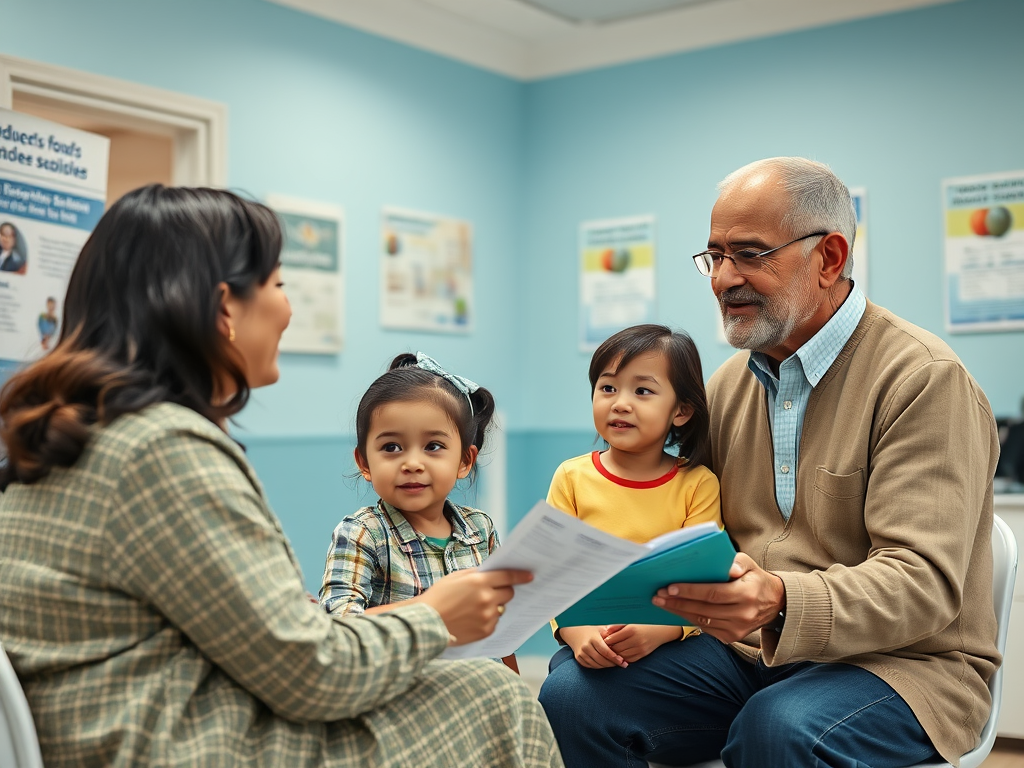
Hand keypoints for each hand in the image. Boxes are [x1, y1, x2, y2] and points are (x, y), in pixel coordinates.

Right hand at [414, 568, 530, 645]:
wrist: (426, 622)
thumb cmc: (438, 597)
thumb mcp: (456, 577)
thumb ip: (476, 574)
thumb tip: (493, 573)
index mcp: (478, 581)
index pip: (507, 576)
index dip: (520, 575)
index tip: (530, 575)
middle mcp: (486, 598)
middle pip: (508, 592)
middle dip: (504, 590)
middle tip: (495, 591)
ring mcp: (487, 616)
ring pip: (502, 607)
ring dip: (494, 605)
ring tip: (476, 607)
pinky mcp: (485, 631)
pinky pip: (495, 621)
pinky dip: (488, 618)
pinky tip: (473, 618)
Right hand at [559, 625, 626, 668]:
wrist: (574, 632)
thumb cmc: (592, 630)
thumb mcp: (601, 628)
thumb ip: (612, 632)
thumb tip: (625, 632)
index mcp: (593, 638)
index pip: (606, 652)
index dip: (615, 658)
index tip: (623, 661)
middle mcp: (586, 646)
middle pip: (602, 660)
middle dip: (613, 664)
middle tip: (622, 664)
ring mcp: (581, 653)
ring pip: (597, 665)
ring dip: (607, 666)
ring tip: (615, 664)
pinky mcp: (579, 658)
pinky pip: (591, 666)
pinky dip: (599, 666)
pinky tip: (605, 664)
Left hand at [602, 624, 681, 662]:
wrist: (661, 630)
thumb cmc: (643, 623)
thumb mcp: (630, 621)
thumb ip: (617, 626)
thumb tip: (604, 631)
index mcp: (631, 629)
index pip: (613, 639)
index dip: (605, 641)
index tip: (601, 640)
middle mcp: (636, 640)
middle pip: (616, 648)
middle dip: (609, 648)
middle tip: (603, 648)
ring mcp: (640, 648)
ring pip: (622, 655)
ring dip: (615, 655)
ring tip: (610, 652)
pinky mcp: (643, 654)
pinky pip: (629, 659)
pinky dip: (623, 658)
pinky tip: (619, 655)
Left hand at [652, 553, 785, 643]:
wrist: (774, 603)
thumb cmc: (754, 579)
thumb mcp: (750, 565)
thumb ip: (737, 562)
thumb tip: (728, 567)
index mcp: (746, 594)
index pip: (713, 593)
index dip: (690, 591)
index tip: (670, 587)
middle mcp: (742, 615)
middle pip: (703, 610)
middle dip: (677, 602)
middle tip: (658, 595)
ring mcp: (737, 629)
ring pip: (702, 621)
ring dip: (679, 612)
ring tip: (661, 603)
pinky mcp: (732, 637)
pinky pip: (706, 629)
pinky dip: (689, 620)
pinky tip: (676, 611)